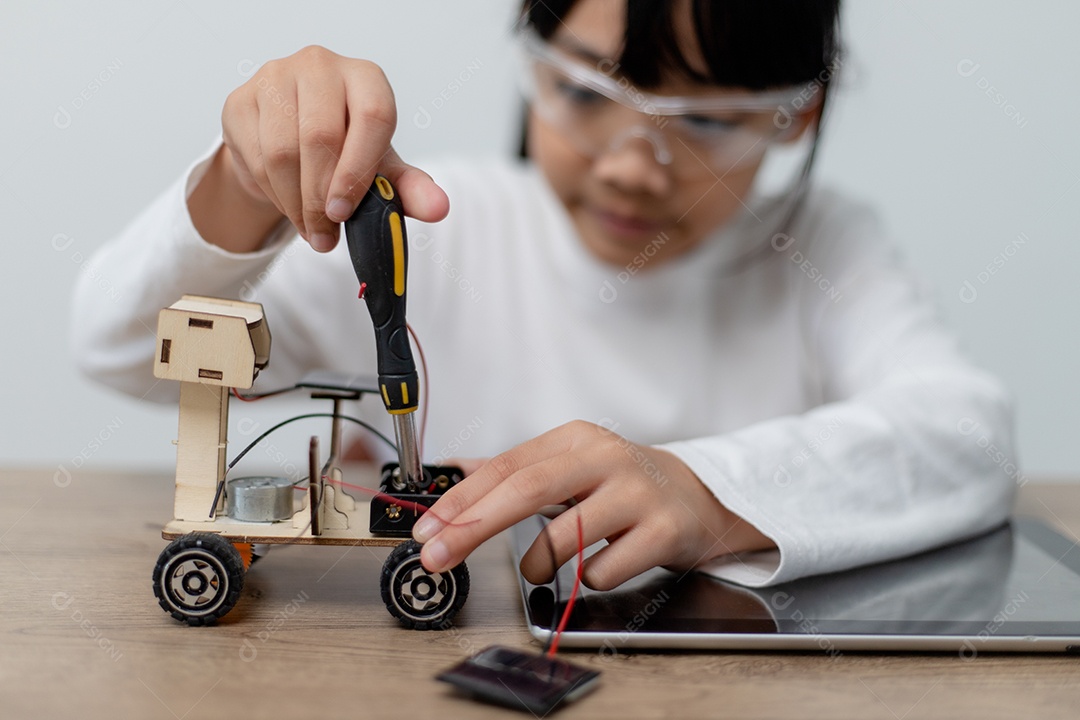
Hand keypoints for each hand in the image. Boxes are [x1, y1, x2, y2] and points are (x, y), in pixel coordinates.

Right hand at [212, 45, 448, 251]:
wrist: (289, 143)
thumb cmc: (344, 151)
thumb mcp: (380, 170)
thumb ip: (409, 188)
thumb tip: (439, 208)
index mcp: (366, 78)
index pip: (373, 116)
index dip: (359, 170)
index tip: (345, 211)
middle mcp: (321, 66)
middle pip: (321, 136)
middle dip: (322, 197)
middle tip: (325, 233)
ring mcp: (276, 77)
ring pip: (283, 151)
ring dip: (296, 202)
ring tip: (310, 228)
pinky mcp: (241, 100)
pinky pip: (255, 156)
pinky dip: (273, 193)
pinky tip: (288, 204)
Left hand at [413, 420, 774, 589]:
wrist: (698, 498)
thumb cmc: (623, 485)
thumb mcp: (571, 464)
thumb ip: (515, 470)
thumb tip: (452, 472)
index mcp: (576, 439)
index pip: (506, 466)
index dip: (461, 500)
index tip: (428, 530)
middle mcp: (606, 458)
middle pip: (527, 491)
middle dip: (473, 528)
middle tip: (438, 557)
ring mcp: (638, 494)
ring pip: (564, 539)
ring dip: (537, 565)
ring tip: (542, 568)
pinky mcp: (664, 531)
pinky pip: (603, 571)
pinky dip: (587, 580)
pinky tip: (602, 564)